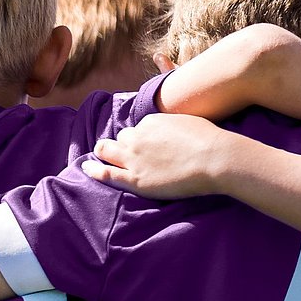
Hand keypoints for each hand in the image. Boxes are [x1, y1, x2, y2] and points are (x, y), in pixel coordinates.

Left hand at [81, 113, 242, 198]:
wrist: (215, 158)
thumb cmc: (209, 139)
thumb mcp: (187, 121)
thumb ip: (171, 125)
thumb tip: (170, 129)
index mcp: (150, 122)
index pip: (139, 129)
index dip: (143, 137)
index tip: (149, 144)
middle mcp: (137, 137)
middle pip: (121, 138)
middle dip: (123, 144)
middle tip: (128, 152)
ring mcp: (134, 158)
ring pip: (108, 150)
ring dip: (105, 152)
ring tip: (103, 156)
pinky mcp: (135, 179)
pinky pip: (106, 173)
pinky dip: (93, 170)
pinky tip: (85, 168)